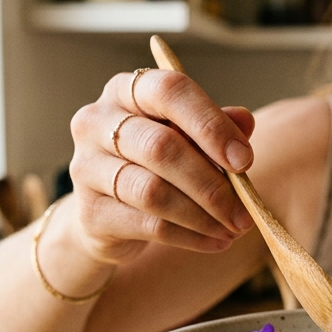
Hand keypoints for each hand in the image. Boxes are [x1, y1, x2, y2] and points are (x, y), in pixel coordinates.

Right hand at [66, 69, 256, 263]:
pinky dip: (190, 237)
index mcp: (125, 90)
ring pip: (154, 191)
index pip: (169, 91)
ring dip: (203, 215)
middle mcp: (96, 121)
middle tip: (244, 211)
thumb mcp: (187, 139)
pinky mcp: (89, 212)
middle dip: (212, 183)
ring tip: (233, 230)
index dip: (211, 125)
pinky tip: (215, 242)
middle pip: (162, 147)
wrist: (107, 216)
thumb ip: (214, 128)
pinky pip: (148, 225)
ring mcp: (86, 167)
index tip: (244, 159)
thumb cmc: (154, 165)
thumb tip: (244, 120)